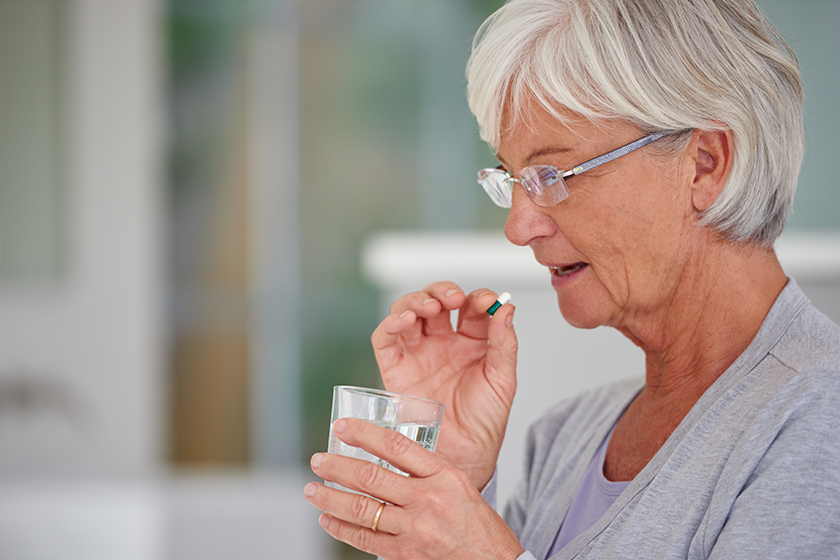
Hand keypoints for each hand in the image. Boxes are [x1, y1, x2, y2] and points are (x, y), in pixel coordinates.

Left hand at [304, 418, 524, 559]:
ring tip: (313, 489)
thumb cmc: (478, 525)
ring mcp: (415, 529)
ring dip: (331, 497)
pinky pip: (366, 539)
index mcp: (443, 475)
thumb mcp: (459, 485)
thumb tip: (387, 455)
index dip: (364, 433)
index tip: (343, 426)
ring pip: (362, 508)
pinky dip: (342, 528)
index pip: (396, 446)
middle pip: (371, 477)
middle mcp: (427, 499)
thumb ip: (426, 470)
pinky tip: (329, 519)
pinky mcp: (405, 554)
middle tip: (318, 459)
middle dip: (338, 466)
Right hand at [371, 282, 517, 489]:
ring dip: (414, 302)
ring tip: (427, 308)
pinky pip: (385, 340)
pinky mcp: (395, 370)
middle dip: (441, 292)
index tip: (485, 301)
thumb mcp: (503, 379)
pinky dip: (389, 324)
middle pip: (435, 301)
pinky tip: (403, 320)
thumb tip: (507, 306)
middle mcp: (442, 343)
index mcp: (471, 342)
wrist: (464, 457)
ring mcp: (417, 354)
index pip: (470, 307)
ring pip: (407, 313)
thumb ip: (504, 342)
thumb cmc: (485, 422)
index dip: (476, 298)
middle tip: (451, 299)